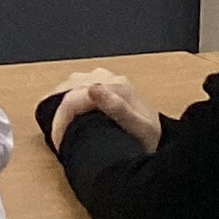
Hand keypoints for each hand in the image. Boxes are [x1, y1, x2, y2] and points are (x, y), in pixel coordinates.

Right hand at [46, 72, 160, 156]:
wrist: (159, 136)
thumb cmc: (149, 136)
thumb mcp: (140, 129)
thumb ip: (119, 109)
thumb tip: (92, 88)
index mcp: (116, 86)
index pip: (74, 98)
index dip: (61, 121)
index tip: (59, 142)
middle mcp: (106, 76)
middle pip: (68, 90)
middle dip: (59, 115)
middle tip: (59, 140)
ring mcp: (101, 76)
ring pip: (68, 87)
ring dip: (59, 107)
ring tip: (62, 131)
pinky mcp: (97, 81)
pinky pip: (72, 87)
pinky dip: (65, 101)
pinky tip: (66, 118)